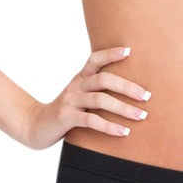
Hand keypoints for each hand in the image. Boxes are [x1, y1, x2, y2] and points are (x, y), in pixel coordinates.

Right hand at [21, 46, 151, 149]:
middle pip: (104, 79)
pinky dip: (109, 126)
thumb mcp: (79, 95)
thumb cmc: (66, 111)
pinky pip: (91, 120)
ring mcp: (70, 101)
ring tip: (141, 116)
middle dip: (127, 87)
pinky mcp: (66, 118)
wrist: (36, 125)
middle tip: (147, 96)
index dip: (111, 53)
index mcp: (80, 78)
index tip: (129, 50)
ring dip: (123, 108)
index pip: (95, 59)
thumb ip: (96, 90)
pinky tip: (123, 132)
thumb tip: (130, 90)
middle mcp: (75, 86)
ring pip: (100, 100)